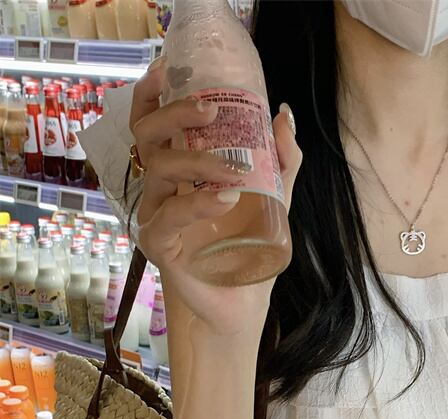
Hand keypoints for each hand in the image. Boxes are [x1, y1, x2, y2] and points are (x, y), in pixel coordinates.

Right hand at [129, 57, 301, 333]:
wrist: (241, 305)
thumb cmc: (247, 252)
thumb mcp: (272, 200)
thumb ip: (281, 162)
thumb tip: (284, 116)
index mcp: (179, 170)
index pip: (153, 123)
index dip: (153, 93)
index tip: (170, 71)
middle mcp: (160, 188)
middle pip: (149, 136)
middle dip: (177, 116)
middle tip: (211, 111)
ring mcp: (156, 215)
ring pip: (160, 171)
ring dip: (199, 162)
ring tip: (235, 173)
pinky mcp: (159, 245)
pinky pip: (168, 217)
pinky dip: (197, 204)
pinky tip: (224, 200)